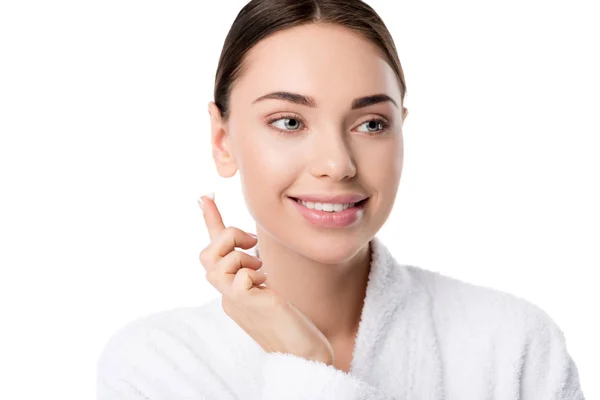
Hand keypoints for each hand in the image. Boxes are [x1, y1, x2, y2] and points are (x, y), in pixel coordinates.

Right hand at [197, 194, 334, 365]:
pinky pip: (237, 276)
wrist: (303, 352)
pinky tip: (264, 284)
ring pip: (217, 262)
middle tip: (253, 243)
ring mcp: (233, 301)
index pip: (214, 252)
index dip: (210, 222)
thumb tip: (252, 246)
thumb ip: (254, 269)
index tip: (205, 196)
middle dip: (228, 238)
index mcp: (231, 289)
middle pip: (206, 254)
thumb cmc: (290, 322)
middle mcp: (227, 295)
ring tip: (260, 269)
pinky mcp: (246, 304)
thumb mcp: (269, 288)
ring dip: (241, 256)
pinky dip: (250, 272)